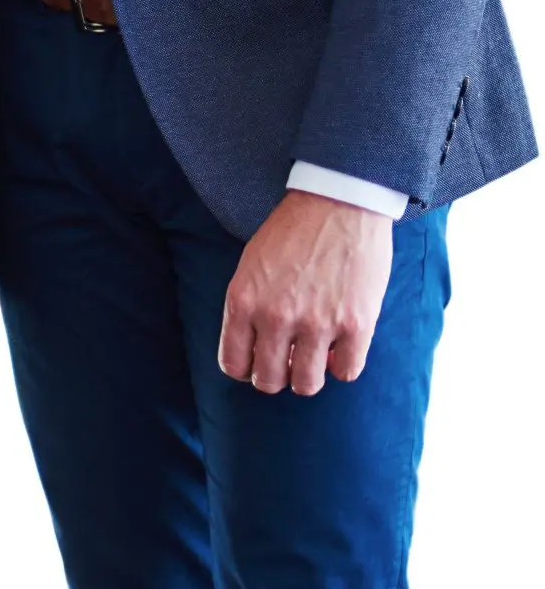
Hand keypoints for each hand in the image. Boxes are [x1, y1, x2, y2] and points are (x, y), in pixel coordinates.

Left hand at [217, 189, 394, 394]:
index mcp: (242, 301)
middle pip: (269, 381)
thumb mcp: (250, 267)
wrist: (335, 204)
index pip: (233, 364)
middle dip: (275, 378)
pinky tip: (340, 348)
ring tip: (312, 359)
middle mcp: (275, 317)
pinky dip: (342, 366)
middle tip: (285, 364)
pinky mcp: (355, 325)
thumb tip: (253, 350)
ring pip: (307, 384)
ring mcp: (316, 323)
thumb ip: (248, 308)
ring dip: (308, 377)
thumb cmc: (290, 233)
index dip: (245, 369)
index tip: (256, 364)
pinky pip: (346, 372)